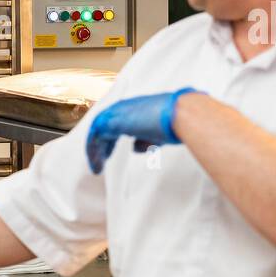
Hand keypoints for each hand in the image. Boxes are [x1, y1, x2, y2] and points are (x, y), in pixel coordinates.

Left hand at [85, 88, 201, 173]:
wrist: (182, 114)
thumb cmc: (177, 122)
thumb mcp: (158, 133)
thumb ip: (145, 140)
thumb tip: (135, 148)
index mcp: (135, 108)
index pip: (115, 123)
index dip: (109, 140)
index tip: (108, 154)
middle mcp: (124, 108)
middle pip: (103, 127)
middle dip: (100, 146)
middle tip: (100, 162)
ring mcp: (117, 112)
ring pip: (97, 132)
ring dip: (95, 151)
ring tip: (97, 168)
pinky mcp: (112, 121)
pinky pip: (95, 138)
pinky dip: (93, 152)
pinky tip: (97, 165)